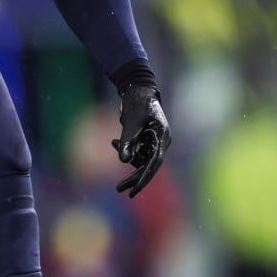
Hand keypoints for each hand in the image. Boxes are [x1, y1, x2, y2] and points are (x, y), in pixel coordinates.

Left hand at [112, 80, 170, 197]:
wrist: (138, 87)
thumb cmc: (137, 101)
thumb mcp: (131, 121)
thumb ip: (128, 141)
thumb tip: (123, 161)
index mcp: (162, 136)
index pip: (155, 163)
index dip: (144, 178)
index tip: (135, 190)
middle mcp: (161, 141)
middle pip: (148, 165)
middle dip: (134, 177)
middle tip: (119, 189)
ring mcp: (154, 141)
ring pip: (141, 159)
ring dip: (127, 158)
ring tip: (113, 143)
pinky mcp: (147, 139)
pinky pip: (136, 151)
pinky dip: (125, 149)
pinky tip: (114, 142)